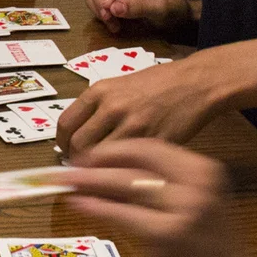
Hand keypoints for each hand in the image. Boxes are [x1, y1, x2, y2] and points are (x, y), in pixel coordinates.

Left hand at [54, 57, 227, 156]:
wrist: (195, 83)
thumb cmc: (157, 84)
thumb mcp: (119, 85)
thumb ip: (98, 108)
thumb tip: (77, 136)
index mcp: (100, 91)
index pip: (65, 124)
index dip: (62, 143)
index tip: (66, 152)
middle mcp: (113, 108)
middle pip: (78, 146)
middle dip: (76, 161)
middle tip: (83, 168)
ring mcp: (134, 126)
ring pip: (100, 159)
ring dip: (97, 170)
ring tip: (101, 173)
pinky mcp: (155, 143)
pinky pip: (129, 164)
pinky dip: (122, 172)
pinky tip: (124, 174)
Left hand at [55, 139, 249, 256]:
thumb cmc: (213, 255)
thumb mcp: (196, 208)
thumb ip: (161, 190)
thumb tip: (109, 176)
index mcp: (205, 171)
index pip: (150, 147)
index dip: (114, 149)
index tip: (88, 156)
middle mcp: (198, 183)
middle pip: (134, 161)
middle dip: (95, 162)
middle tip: (66, 168)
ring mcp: (185, 208)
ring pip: (125, 184)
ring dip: (89, 181)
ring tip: (62, 183)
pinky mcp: (167, 235)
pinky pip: (123, 214)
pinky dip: (97, 207)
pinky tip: (79, 204)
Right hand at [87, 0, 188, 33]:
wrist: (175, 19)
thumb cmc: (172, 9)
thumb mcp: (159, 9)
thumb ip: (138, 7)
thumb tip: (113, 8)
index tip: (108, 7)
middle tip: (108, 18)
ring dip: (99, 7)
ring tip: (112, 24)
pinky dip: (99, 11)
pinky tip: (112, 23)